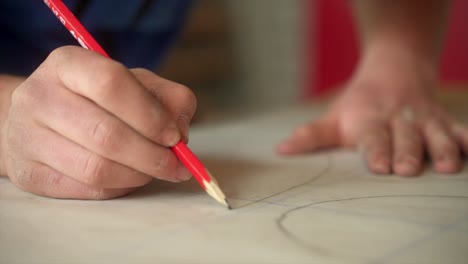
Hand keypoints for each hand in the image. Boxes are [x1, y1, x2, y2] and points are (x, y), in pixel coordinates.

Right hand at [0, 46, 196, 198]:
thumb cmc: (98, 100)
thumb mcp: (136, 84)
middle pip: (106, 134)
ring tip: (156, 171)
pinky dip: (120, 188)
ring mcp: (28, 137)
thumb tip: (180, 133)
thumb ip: (168, 99)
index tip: (174, 136)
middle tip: (176, 165)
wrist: (42, 120)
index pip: (111, 84)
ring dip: (139, 175)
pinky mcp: (30, 173)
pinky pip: (87, 189)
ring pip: (97, 168)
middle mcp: (39, 96)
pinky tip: (131, 178)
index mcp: (68, 64)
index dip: (151, 115)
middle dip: (152, 156)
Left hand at [278, 48, 467, 175]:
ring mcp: (424, 120)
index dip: (377, 151)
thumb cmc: (360, 102)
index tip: (380, 167)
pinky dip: (467, 138)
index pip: (373, 138)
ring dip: (442, 148)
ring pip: (435, 133)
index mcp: (370, 121)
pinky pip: (460, 128)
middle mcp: (398, 121)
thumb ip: (311, 136)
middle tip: (407, 170)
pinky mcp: (443, 120)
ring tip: (448, 166)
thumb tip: (281, 151)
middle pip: (404, 138)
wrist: (395, 69)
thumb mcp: (334, 117)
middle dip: (407, 153)